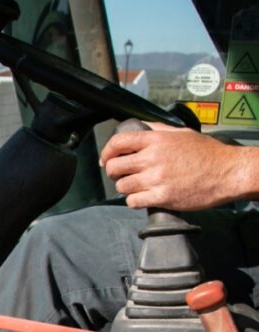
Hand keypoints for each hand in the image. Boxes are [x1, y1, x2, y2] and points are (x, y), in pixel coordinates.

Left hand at [99, 124, 258, 209]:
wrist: (228, 172)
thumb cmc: (207, 153)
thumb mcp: (181, 133)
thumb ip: (157, 130)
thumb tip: (139, 127)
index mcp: (156, 140)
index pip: (118, 142)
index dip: (107, 151)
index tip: (106, 159)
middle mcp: (153, 158)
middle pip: (114, 167)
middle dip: (115, 172)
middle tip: (123, 174)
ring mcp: (156, 179)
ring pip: (122, 186)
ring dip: (126, 187)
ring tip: (138, 185)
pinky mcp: (161, 197)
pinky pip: (132, 202)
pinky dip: (134, 201)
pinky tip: (143, 196)